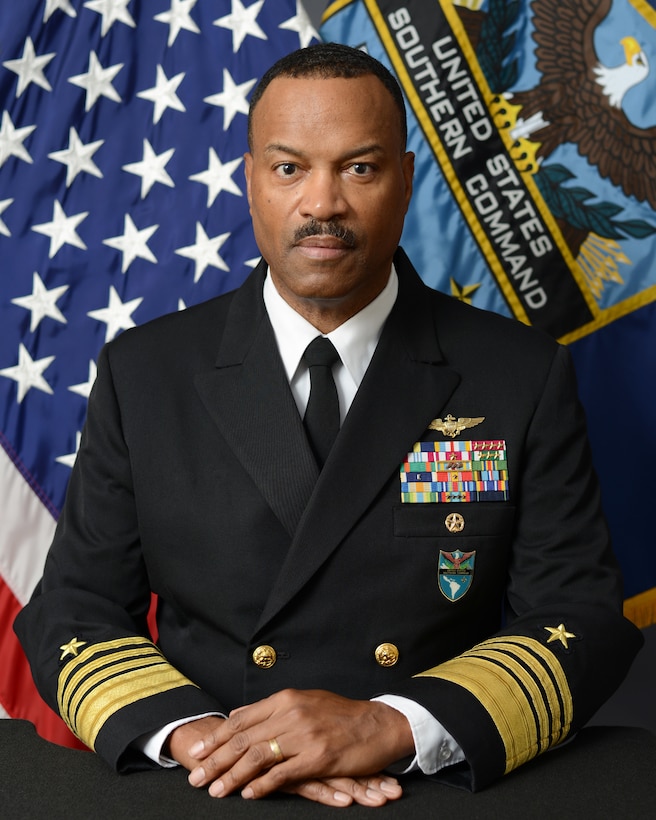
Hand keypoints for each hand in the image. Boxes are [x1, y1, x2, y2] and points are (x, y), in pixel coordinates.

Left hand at [177, 689, 413, 803]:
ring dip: (232, 776)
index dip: (217, 737)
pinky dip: (262, 786)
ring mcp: (304, 735)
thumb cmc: (341, 715)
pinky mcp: (318, 757)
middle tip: (196, 777)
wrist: (378, 723)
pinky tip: (248, 795)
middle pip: (244, 739)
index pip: (241, 719)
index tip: (198, 752)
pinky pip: (282, 774)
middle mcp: (291, 713)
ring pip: (258, 757)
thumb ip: (271, 709)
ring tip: (215, 790)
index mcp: (285, 699)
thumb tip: (238, 714)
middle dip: (216, 759)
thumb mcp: (304, 701)